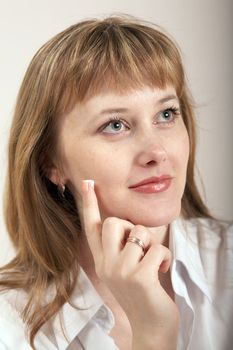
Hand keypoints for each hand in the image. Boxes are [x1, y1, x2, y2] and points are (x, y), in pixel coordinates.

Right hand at [81, 180, 178, 348]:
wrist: (150, 327)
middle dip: (132, 227)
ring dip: (153, 246)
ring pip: (140, 232)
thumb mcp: (123, 270)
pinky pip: (158, 249)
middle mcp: (107, 264)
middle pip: (114, 222)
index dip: (90, 204)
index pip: (91, 227)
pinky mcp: (140, 277)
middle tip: (140, 247)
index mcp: (102, 261)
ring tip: (153, 263)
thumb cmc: (141, 294)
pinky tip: (161, 271)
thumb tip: (130, 226)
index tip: (88, 183)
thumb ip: (120, 249)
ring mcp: (121, 271)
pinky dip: (166, 257)